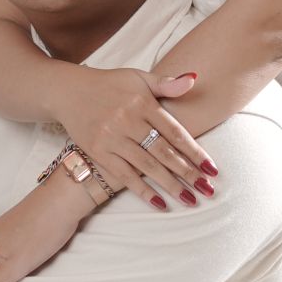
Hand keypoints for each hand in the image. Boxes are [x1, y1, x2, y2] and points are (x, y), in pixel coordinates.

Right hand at [55, 67, 218, 206]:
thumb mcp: (138, 77)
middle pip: (163, 151)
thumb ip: (166, 83)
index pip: (174, 131)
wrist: (69, 92)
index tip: (212, 168)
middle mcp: (127, 120)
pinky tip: (160, 203)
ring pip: (146, 166)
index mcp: (142, 102)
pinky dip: (143, 190)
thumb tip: (194, 78)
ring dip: (170, 185)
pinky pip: (124, 175)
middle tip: (207, 189)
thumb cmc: (110, 85)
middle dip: (187, 172)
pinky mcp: (98, 151)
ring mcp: (111, 137)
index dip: (194, 151)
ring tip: (190, 200)